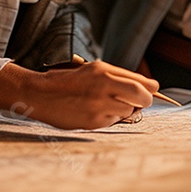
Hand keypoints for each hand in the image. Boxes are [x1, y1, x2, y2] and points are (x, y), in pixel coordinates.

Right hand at [0, 60, 159, 129]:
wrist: (40, 94)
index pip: (141, 82)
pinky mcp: (93, 121)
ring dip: (124, 109)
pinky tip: (95, 110)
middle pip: (142, 98)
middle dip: (144, 101)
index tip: (151, 90)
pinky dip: (109, 117)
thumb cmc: (67, 80)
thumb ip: (117, 76)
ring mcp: (99, 106)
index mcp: (104, 71)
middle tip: (139, 101)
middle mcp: (104, 87)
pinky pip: (112, 121)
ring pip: (128, 112)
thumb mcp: (92, 70)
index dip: (150, 88)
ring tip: (107, 103)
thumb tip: (145, 85)